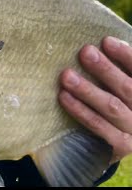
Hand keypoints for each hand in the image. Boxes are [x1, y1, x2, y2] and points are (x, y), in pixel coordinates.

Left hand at [59, 36, 131, 163]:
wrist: (124, 147)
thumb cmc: (119, 103)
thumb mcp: (120, 86)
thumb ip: (119, 69)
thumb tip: (102, 43)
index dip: (125, 55)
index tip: (105, 41)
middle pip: (127, 88)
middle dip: (105, 69)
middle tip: (85, 52)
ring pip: (111, 107)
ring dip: (87, 89)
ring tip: (66, 75)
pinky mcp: (121, 146)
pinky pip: (98, 126)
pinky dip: (80, 111)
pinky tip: (64, 97)